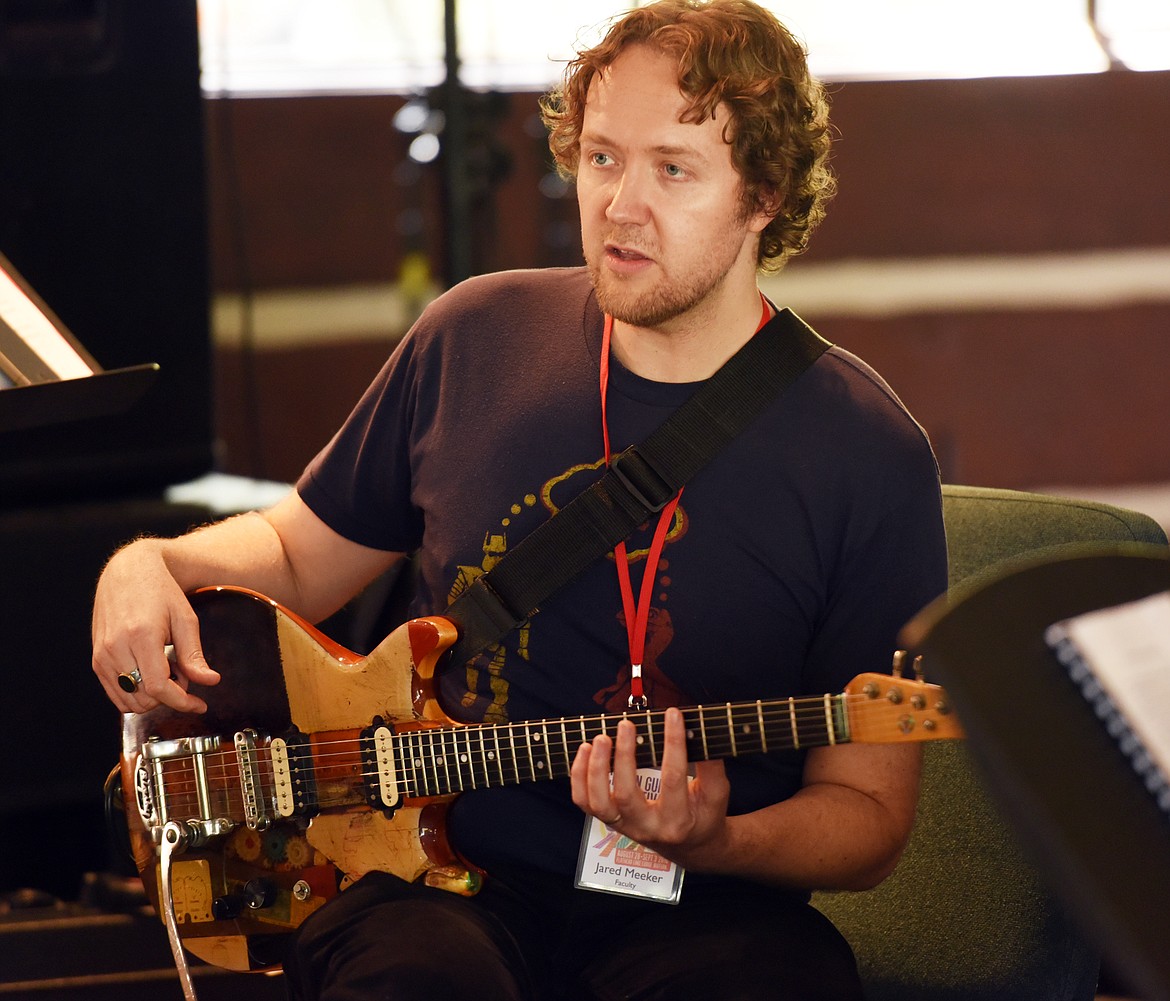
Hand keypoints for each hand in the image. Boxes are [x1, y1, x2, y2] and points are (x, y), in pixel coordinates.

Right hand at [91, 540, 219, 714]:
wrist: (128, 572)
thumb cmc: (160, 591)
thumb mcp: (185, 619)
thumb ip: (194, 655)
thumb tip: (210, 682)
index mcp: (141, 636)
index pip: (159, 687)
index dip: (182, 702)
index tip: (200, 705)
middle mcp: (116, 648)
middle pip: (145, 697)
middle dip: (171, 695)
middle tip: (183, 672)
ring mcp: (102, 656)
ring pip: (129, 701)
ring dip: (153, 696)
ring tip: (167, 669)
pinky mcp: (96, 660)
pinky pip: (116, 693)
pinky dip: (136, 693)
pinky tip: (151, 672)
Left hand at [569, 707, 731, 867]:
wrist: (690, 846)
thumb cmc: (704, 816)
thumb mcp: (717, 794)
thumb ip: (711, 765)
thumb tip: (698, 729)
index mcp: (678, 821)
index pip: (673, 778)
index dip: (673, 743)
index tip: (673, 714)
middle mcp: (647, 827)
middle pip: (627, 795)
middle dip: (624, 757)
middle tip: (626, 724)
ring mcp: (625, 826)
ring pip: (599, 803)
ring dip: (595, 768)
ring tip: (600, 738)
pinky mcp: (610, 820)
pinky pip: (584, 802)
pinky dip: (579, 776)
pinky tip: (585, 750)